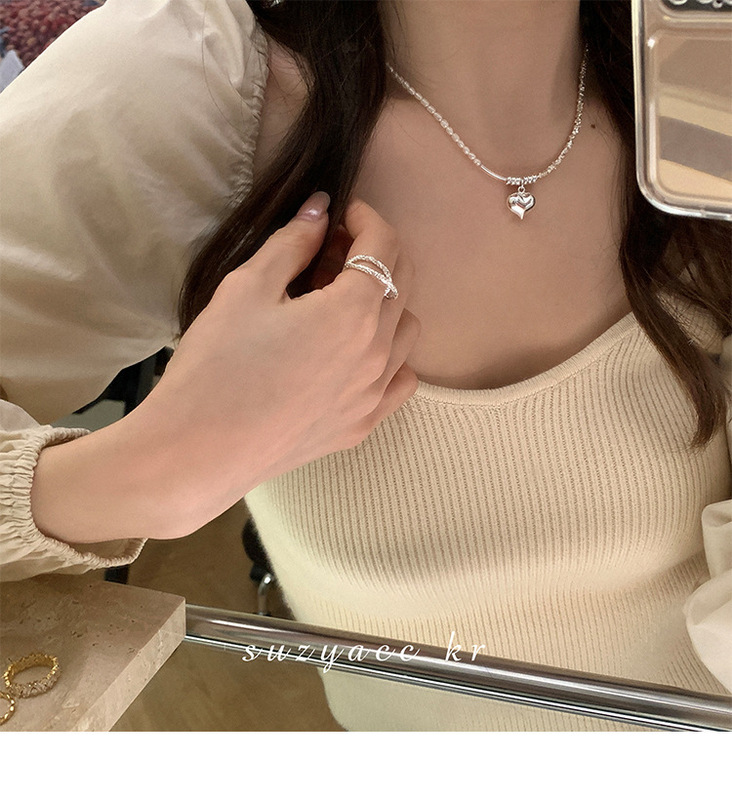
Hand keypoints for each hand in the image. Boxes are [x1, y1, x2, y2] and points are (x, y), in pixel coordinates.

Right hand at [130, 191, 421, 529]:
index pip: (384, 246)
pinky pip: (401, 381)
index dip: (368, 218)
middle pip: (402, 284)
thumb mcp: (247, 288)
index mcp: (353, 312)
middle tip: (336, 250)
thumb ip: (292, 242)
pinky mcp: (362, 425)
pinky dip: (390, 354)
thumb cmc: (217, 364)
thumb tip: (320, 208)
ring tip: (341, 301)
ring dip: (385, 303)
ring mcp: (374, 395)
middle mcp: (378, 353)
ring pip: (407, 330)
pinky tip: (357, 351)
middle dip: (377, 254)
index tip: (346, 213)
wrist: (199, 449)